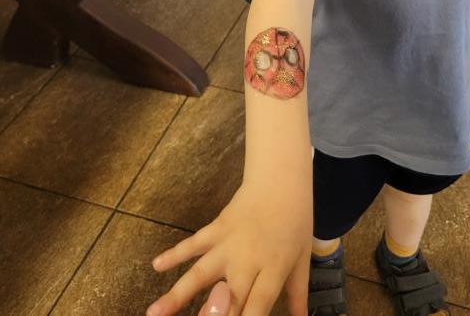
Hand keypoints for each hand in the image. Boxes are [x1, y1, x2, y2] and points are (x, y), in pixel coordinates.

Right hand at [146, 180, 311, 315]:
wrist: (281, 180)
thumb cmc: (296, 221)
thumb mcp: (302, 259)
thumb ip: (298, 295)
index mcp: (273, 269)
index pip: (257, 305)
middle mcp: (247, 260)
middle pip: (226, 297)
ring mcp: (228, 244)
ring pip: (199, 273)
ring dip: (176, 294)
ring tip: (153, 313)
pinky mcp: (216, 228)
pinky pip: (193, 243)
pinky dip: (174, 253)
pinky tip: (156, 265)